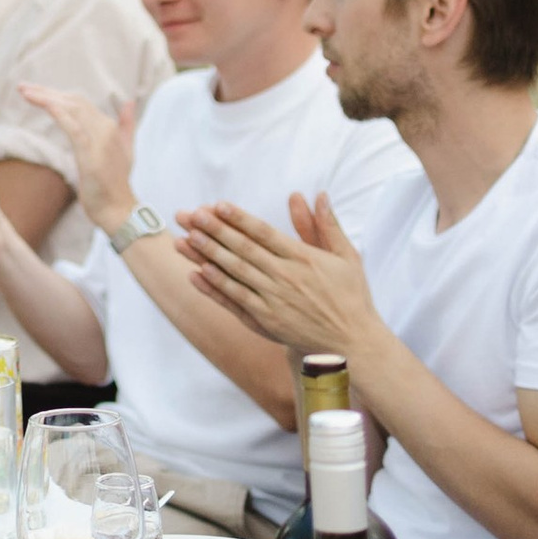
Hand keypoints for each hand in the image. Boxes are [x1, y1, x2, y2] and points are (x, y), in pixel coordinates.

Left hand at [19, 80, 134, 233]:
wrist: (118, 210)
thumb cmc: (116, 184)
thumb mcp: (125, 150)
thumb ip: (126, 125)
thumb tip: (129, 101)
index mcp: (110, 127)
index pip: (80, 102)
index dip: (57, 94)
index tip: (35, 91)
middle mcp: (106, 128)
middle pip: (73, 101)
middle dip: (46, 91)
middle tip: (23, 87)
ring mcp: (99, 140)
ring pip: (71, 109)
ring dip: (46, 97)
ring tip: (25, 92)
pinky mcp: (90, 154)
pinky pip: (73, 127)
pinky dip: (58, 112)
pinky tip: (44, 104)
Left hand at [180, 191, 374, 352]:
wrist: (352, 344)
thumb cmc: (351, 297)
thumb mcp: (347, 257)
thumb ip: (327, 225)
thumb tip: (319, 194)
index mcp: (303, 258)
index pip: (264, 233)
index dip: (239, 219)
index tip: (218, 205)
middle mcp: (285, 278)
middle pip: (242, 250)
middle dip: (214, 231)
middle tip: (190, 215)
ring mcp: (273, 301)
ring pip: (234, 274)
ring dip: (207, 255)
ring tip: (185, 239)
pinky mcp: (266, 322)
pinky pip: (235, 301)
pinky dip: (215, 288)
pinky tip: (196, 274)